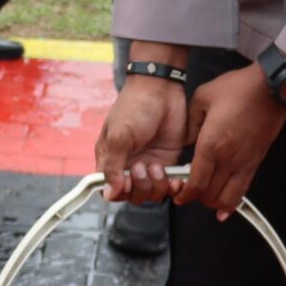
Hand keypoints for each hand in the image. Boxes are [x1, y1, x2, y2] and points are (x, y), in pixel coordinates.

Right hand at [96, 64, 187, 204]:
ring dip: (156, 186)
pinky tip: (177, 179)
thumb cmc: (134, 108)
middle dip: (139, 187)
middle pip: (132, 196)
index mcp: (110, 159)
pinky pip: (169, 185)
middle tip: (142, 167)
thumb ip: (113, 166)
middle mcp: (128, 166)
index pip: (109, 190)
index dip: (119, 192)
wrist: (161, 89)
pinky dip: (173, 187)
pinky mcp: (167, 162)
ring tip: (157, 166)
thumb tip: (107, 194)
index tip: (126, 181)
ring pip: (151, 194)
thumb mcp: (119, 135)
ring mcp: (149, 165)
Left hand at [180, 63, 285, 216]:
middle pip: (210, 195)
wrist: (271, 89)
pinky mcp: (256, 163)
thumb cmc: (238, 89)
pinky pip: (243, 191)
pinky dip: (233, 203)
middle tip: (189, 190)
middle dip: (197, 198)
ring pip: (227, 199)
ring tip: (206, 196)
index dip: (185, 194)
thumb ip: (190, 122)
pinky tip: (225, 208)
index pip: (196, 182)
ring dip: (214, 203)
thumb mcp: (202, 96)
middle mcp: (227, 159)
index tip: (178, 196)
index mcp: (211, 144)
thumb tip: (187, 140)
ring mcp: (244, 163)